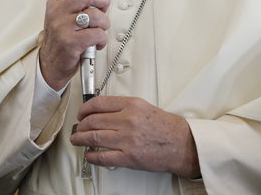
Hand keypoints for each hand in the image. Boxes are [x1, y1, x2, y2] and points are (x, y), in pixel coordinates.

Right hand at [40, 0, 110, 90]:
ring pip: (96, 15)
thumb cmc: (60, 39)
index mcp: (55, 2)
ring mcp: (63, 27)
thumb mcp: (60, 15)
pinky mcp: (71, 42)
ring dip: (105, 23)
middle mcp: (57, 12)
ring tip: (100, 29)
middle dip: (103, 1)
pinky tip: (97, 42)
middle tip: (103, 9)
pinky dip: (103, 39)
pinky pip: (97, 34)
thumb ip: (75, 1)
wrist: (51, 64)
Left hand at [70, 96, 200, 178]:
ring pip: (94, 137)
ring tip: (77, 140)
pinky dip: (91, 156)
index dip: (84, 109)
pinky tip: (89, 154)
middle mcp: (128, 120)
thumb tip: (101, 110)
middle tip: (78, 127)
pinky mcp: (129, 157)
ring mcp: (127, 139)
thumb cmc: (166, 127)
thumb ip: (122, 107)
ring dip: (81, 139)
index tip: (81, 113)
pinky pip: (102, 156)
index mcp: (131, 105)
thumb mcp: (143, 107)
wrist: (182, 144)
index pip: (98, 103)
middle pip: (93, 120)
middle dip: (81, 125)